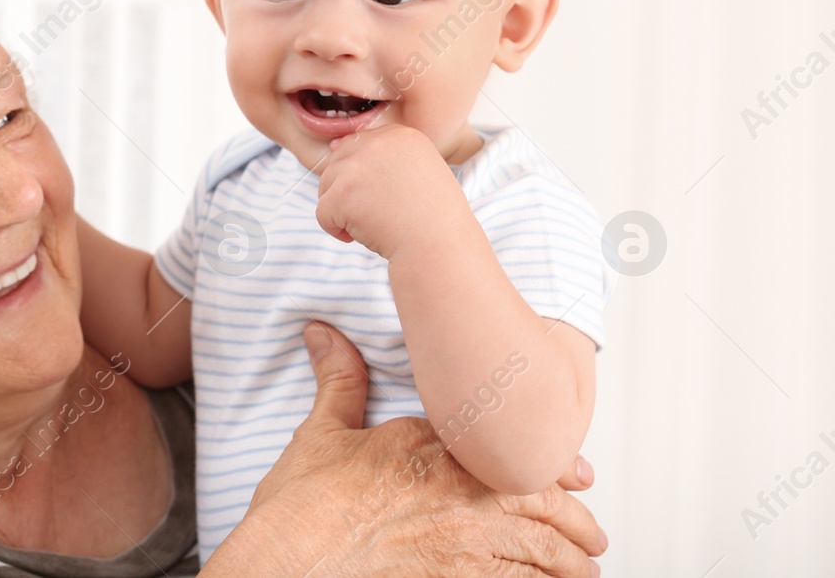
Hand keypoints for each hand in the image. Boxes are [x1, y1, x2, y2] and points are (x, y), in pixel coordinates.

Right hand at [202, 321, 606, 577]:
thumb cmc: (303, 504)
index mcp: (434, 448)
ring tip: (585, 571)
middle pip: (541, 508)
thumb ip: (338, 381)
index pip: (511, 452)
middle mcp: (461, 496)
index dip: (553, 468)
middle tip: (593, 538)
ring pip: (540, 554)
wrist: (292, 558)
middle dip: (574, 525)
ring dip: (568, 564)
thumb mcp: (321, 432)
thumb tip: (323, 333)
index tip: (576, 476)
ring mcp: (465, 545)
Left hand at [315, 124, 467, 258]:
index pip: (360, 146)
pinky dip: (337, 230)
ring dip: (344, 210)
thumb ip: (381, 154)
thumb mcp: (418, 171)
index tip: (391, 196)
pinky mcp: (342, 194)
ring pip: (327, 187)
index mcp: (400, 135)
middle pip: (339, 163)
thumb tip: (333, 146)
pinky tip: (365, 235)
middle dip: (352, 192)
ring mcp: (356, 168)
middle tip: (384, 212)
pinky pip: (322, 212)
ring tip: (376, 222)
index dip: (368, 177)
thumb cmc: (432, 218)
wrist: (440, 249)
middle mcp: (376, 144)